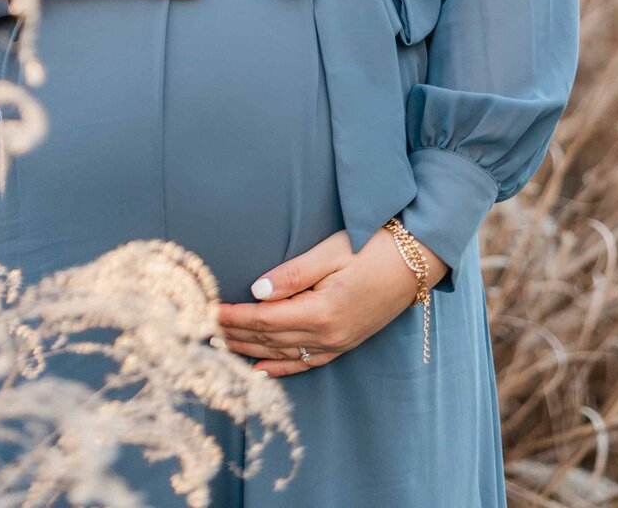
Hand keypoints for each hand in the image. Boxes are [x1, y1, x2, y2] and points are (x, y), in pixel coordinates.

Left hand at [216, 227, 448, 374]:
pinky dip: (280, 369)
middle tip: (200, 328)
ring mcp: (338, 344)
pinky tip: (260, 371)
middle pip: (268, 340)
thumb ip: (293, 274)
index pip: (264, 319)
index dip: (233, 316)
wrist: (417, 262)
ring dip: (249, 351)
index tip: (206, 310)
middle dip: (234, 334)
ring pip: (283, 354)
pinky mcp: (345, 344)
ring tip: (219, 346)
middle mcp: (328, 335)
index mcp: (321, 311)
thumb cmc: (373, 246)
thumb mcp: (331, 252)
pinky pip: (306, 364)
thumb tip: (256, 290)